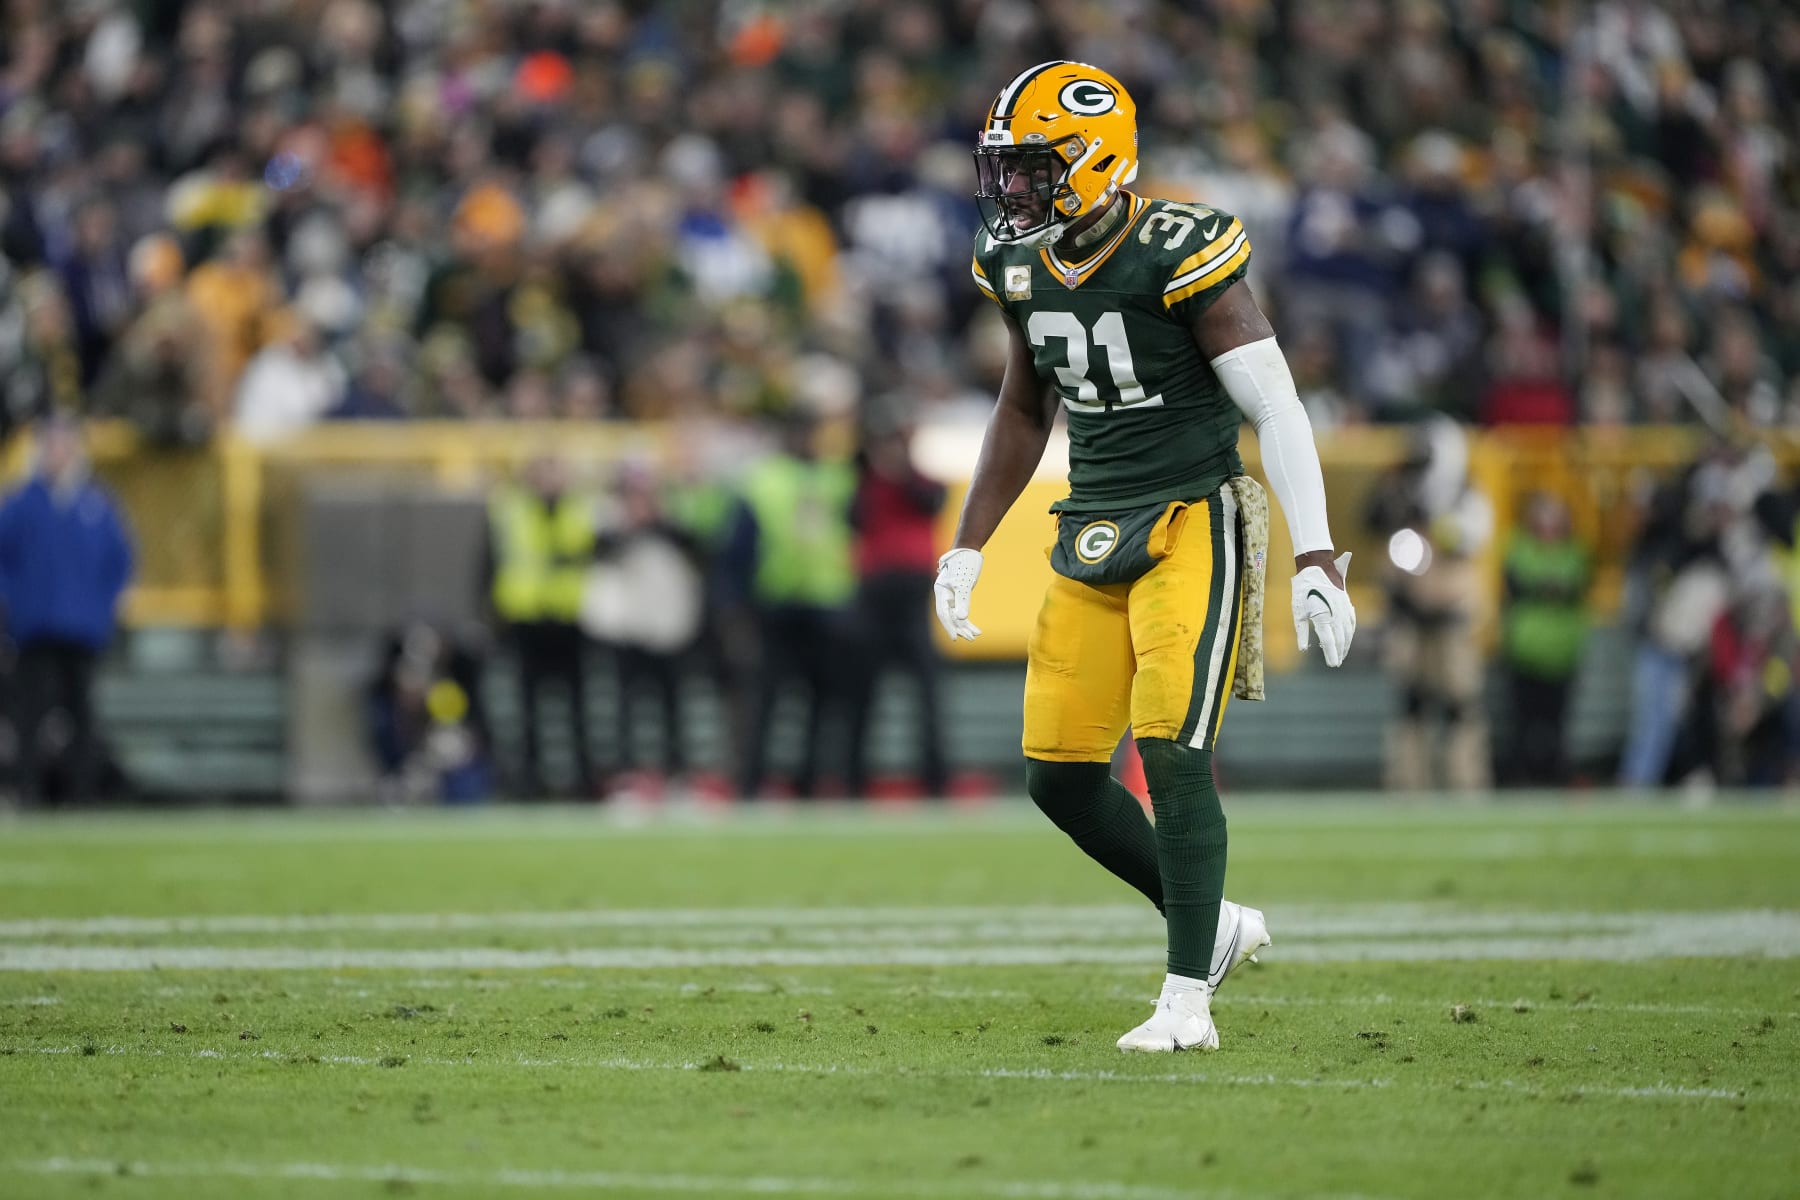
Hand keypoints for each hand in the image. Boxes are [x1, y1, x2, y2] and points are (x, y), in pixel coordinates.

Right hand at [933, 548, 983, 640]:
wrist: (968, 550)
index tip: (955, 638)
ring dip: (965, 626)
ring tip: (976, 636)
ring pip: (956, 615)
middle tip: (970, 638)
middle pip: (950, 616)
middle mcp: (944, 595)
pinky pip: (962, 610)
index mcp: (941, 591)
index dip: (949, 626)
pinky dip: (968, 619)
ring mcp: (951, 595)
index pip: (943, 613)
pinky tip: (976, 628)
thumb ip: (962, 601)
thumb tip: (961, 619)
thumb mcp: (963, 583)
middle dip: (960, 628)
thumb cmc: (964, 563)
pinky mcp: (959, 594)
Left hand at [1292, 551, 1355, 666]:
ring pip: (1348, 631)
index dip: (1331, 654)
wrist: (1317, 567)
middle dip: (1339, 652)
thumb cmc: (1303, 590)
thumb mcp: (1297, 611)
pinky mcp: (1346, 603)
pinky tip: (1348, 638)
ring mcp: (1343, 609)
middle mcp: (1335, 614)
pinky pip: (1351, 621)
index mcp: (1322, 616)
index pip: (1329, 641)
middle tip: (1336, 664)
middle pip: (1340, 638)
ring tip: (1342, 655)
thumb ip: (1301, 631)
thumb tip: (1302, 649)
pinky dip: (1350, 632)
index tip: (1332, 665)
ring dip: (1346, 644)